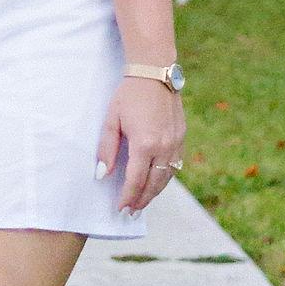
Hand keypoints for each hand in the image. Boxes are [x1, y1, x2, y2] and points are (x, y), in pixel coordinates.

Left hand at [97, 71, 186, 213]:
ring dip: (154, 192)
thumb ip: (107, 149)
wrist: (155, 73)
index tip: (120, 208)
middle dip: (142, 200)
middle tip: (131, 212)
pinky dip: (165, 177)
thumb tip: (102, 174)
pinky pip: (175, 165)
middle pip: (153, 184)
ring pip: (167, 177)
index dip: (127, 197)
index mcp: (144, 144)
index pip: (135, 180)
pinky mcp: (182, 138)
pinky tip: (156, 181)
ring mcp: (176, 143)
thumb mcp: (111, 120)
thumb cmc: (129, 95)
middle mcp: (164, 147)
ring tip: (142, 201)